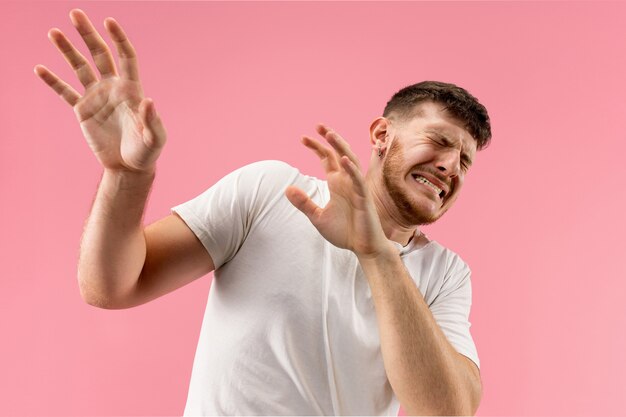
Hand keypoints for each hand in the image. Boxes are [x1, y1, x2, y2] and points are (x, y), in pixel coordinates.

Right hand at [34, 9, 165, 173]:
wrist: (128, 166)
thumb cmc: (146, 152)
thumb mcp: (155, 139)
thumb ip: (153, 121)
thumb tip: (149, 101)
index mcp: (132, 89)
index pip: (126, 57)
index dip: (119, 38)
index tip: (108, 21)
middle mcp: (113, 88)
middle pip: (100, 54)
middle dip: (88, 34)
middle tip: (75, 13)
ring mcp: (96, 97)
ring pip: (80, 67)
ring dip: (67, 50)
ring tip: (54, 32)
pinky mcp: (83, 111)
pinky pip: (66, 92)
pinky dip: (53, 81)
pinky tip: (40, 69)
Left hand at [285, 124, 392, 258]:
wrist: (362, 247)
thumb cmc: (344, 232)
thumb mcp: (317, 217)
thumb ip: (304, 203)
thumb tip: (287, 189)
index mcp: (337, 183)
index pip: (327, 159)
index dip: (317, 147)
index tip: (302, 138)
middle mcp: (347, 181)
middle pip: (339, 153)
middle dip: (329, 139)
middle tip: (317, 125)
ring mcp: (357, 187)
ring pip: (350, 161)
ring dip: (341, 147)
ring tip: (330, 135)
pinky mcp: (363, 197)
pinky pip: (358, 180)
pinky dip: (351, 169)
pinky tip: (343, 160)